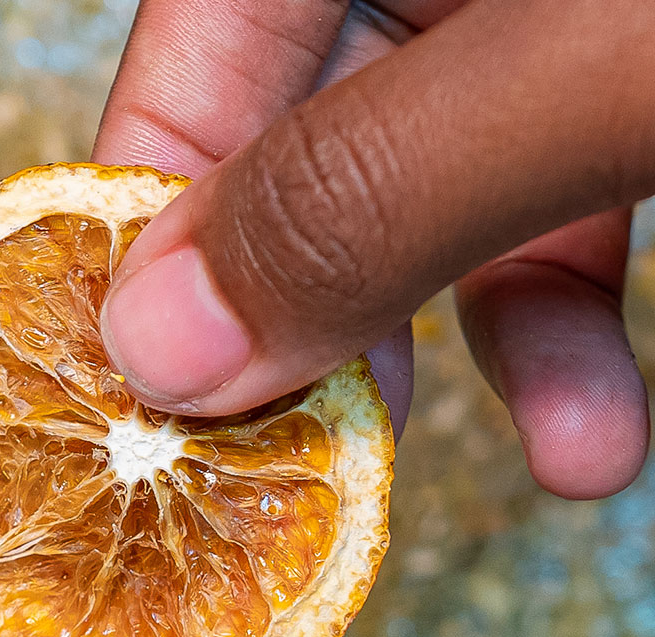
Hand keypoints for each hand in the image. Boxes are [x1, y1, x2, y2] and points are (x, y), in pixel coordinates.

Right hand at [93, 0, 651, 498]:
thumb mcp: (584, 67)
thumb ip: (374, 191)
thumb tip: (159, 349)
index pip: (189, 64)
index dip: (156, 252)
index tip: (154, 422)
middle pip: (294, 160)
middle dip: (323, 337)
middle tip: (320, 478)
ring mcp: (511, 27)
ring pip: (430, 207)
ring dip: (476, 359)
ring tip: (565, 456)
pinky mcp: (594, 81)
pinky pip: (542, 213)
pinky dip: (561, 327)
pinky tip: (592, 427)